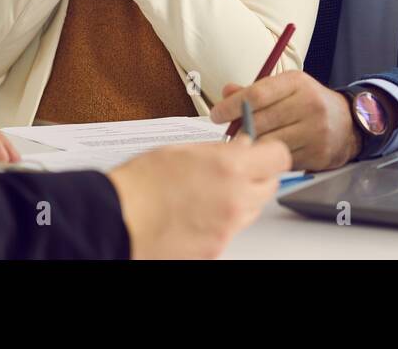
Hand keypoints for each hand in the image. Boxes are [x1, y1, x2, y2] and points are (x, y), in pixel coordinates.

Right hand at [106, 137, 289, 258]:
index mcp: (230, 166)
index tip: (262, 150)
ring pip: (251, 210)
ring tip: (208, 192)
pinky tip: (196, 213)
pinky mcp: (216, 248)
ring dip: (240, 199)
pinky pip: (231, 231)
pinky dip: (221, 221)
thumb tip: (239, 148)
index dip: (270, 152)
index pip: (278, 156)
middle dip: (257, 176)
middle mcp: (235, 198)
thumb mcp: (183, 150)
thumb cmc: (142, 183)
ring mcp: (227, 227)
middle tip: (237, 170)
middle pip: (269, 186)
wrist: (120, 219)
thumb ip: (219, 150)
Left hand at [209, 70, 360, 171]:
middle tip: (226, 134)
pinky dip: (269, 159)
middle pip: (261, 121)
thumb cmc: (307, 103)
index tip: (216, 114)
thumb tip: (226, 91)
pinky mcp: (318, 153)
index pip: (258, 94)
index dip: (232, 105)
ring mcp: (315, 130)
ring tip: (243, 145)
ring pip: (269, 143)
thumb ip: (255, 90)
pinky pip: (283, 160)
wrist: (347, 123)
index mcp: (297, 82)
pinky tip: (265, 155)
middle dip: (238, 129)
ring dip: (252, 146)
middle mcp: (308, 104)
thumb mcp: (286, 88)